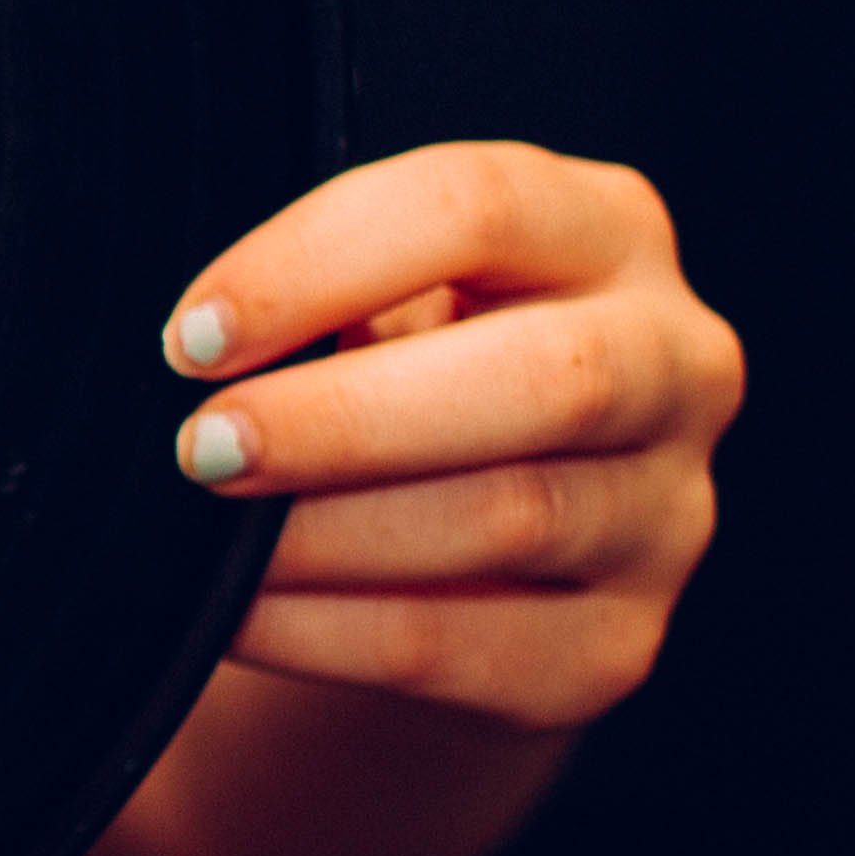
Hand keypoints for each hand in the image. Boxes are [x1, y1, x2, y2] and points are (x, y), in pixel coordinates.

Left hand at [64, 140, 740, 855]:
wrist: (454, 554)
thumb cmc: (389, 376)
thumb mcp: (373, 302)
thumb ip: (317, 293)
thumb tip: (177, 339)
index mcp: (603, 230)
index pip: (481, 206)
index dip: (321, 263)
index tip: (191, 336)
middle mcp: (676, 363)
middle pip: (547, 378)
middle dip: (346, 419)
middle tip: (199, 449)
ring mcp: (664, 514)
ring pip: (509, 521)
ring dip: (327, 537)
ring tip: (202, 543)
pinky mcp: (613, 649)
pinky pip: (465, 649)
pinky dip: (328, 635)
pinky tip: (232, 620)